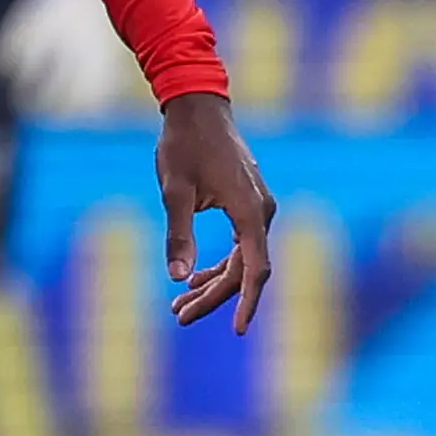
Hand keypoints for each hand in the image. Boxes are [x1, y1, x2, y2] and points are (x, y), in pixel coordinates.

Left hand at [157, 91, 276, 332]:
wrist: (198, 105)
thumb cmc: (184, 144)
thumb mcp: (174, 191)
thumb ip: (178, 235)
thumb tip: (178, 279)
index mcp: (249, 211)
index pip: (255, 269)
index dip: (247, 302)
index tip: (238, 330)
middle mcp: (261, 211)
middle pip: (244, 270)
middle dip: (213, 297)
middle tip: (178, 317)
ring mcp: (257, 207)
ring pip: (241, 259)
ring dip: (213, 283)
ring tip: (179, 306)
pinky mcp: (248, 203)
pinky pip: (240, 244)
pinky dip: (218, 263)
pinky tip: (193, 278)